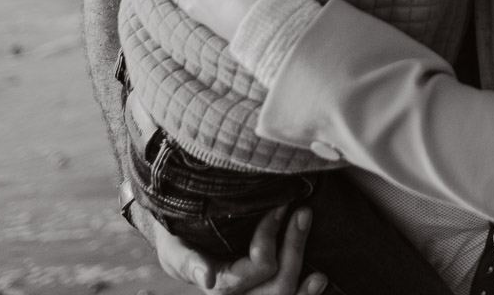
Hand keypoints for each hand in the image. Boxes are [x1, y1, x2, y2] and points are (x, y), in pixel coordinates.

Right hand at [144, 203, 326, 293]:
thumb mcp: (174, 248)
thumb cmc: (177, 239)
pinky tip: (319, 278)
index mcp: (220, 285)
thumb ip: (189, 263)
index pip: (257, 268)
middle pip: (278, 284)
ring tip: (317, 240)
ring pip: (285, 294)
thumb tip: (208, 280)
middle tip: (303, 212)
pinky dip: (307, 292)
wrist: (179, 240)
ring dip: (304, 272)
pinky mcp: (266, 289)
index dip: (270, 237)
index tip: (279, 206)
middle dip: (294, 247)